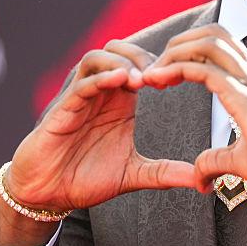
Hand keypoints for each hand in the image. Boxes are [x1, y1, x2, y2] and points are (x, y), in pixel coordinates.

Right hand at [5, 40, 196, 212]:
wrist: (46, 195)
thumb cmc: (85, 178)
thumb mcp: (133, 174)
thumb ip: (164, 172)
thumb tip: (199, 180)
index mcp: (120, 102)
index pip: (141, 64)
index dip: (162, 65)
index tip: (182, 80)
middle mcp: (100, 94)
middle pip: (120, 50)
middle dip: (143, 55)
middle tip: (162, 75)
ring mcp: (79, 99)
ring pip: (98, 58)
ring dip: (122, 62)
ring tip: (142, 79)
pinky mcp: (61, 110)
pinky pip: (80, 84)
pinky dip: (100, 78)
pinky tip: (121, 81)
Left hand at [143, 24, 246, 195]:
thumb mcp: (240, 161)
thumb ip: (216, 162)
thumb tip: (200, 178)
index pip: (220, 47)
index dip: (187, 52)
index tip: (163, 76)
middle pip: (213, 34)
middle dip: (178, 44)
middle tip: (154, 69)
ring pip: (209, 42)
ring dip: (174, 52)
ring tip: (152, 74)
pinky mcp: (245, 99)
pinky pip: (204, 70)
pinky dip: (175, 70)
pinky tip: (157, 82)